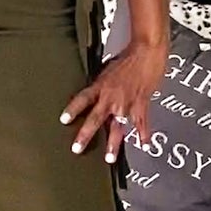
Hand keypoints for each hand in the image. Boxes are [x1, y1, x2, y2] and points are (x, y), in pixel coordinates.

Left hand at [60, 38, 169, 164]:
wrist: (147, 51)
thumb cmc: (128, 57)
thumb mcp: (108, 69)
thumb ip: (102, 84)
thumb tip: (96, 92)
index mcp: (101, 86)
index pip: (82, 99)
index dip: (73, 110)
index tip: (64, 120)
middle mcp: (111, 97)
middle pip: (95, 118)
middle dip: (86, 135)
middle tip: (77, 148)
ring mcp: (126, 103)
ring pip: (117, 127)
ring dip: (114, 144)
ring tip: (109, 158)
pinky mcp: (141, 104)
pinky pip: (141, 123)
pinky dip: (143, 134)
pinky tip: (143, 145)